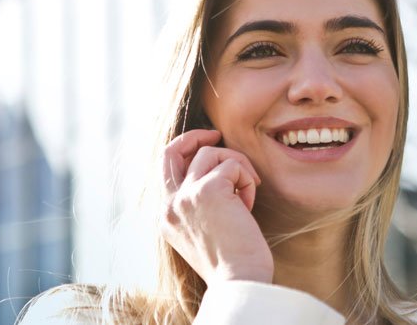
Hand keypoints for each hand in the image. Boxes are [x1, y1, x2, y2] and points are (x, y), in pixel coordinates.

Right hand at [160, 129, 273, 284]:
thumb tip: (217, 172)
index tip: (208, 146)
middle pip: (172, 150)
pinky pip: (233, 165)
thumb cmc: (232, 262)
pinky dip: (247, 179)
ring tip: (247, 193)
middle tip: (217, 134)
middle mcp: (170, 205)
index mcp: (167, 217)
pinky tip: (249, 205)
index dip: (187, 151)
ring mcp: (186, 196)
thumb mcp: (205, 231)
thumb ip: (199, 204)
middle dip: (195, 136)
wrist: (239, 281)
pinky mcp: (208, 190)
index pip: (166, 169)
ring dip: (237, 167)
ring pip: (211, 154)